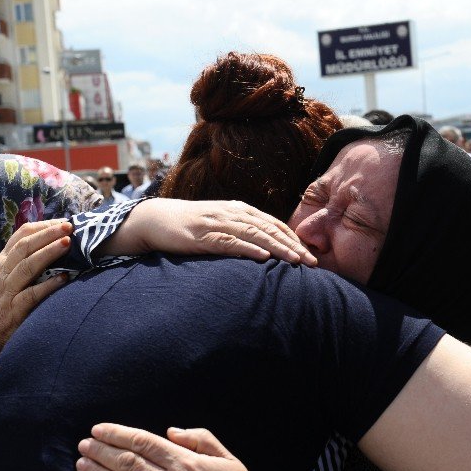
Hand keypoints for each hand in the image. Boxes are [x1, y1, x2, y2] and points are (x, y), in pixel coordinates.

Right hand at [0, 219, 72, 378]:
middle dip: (47, 234)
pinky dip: (49, 285)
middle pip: (24, 247)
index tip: (60, 223)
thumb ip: (12, 265)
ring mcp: (6, 292)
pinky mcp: (13, 311)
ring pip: (27, 266)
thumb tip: (38, 249)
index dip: (41, 227)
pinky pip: (32, 295)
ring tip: (67, 244)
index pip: (19, 237)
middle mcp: (1, 274)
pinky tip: (65, 278)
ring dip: (49, 253)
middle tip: (68, 226)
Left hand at [77, 424, 290, 470]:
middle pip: (126, 462)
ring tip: (82, 464)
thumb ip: (201, 439)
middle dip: (101, 451)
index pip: (142, 442)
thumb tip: (171, 431)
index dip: (117, 434)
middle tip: (83, 444)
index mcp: (186, 464)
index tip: (99, 429)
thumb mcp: (229, 461)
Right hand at [105, 198, 316, 265]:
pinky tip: (262, 258)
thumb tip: (266, 247)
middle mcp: (232, 213)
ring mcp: (217, 223)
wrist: (156, 218)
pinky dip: (248, 249)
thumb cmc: (191, 224)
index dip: (294, 238)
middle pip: (269, 229)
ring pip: (254, 235)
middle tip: (313, 261)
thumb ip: (242, 230)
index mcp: (239, 209)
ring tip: (296, 260)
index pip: (273, 223)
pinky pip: (229, 243)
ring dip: (277, 248)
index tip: (311, 253)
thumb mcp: (221, 222)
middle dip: (293, 245)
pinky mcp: (203, 236)